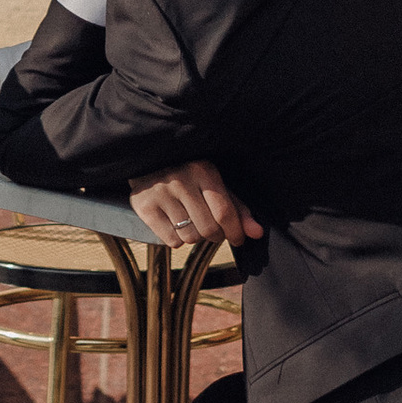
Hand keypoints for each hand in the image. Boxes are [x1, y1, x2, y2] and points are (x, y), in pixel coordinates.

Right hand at [128, 159, 259, 251]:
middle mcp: (180, 180)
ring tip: (191, 222)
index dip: (235, 231)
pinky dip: (177, 239)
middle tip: (213, 230)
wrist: (149, 162)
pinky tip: (175, 223)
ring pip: (190, 238)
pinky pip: (171, 241)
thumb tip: (257, 233)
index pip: (224, 212)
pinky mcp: (144, 206)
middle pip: (208, 229)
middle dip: (216, 236)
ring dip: (195, 237)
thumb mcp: (215, 184)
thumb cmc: (190, 176)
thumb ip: (237, 208)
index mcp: (203, 170)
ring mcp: (160, 193)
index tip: (238, 239)